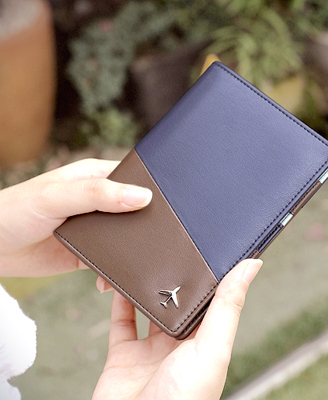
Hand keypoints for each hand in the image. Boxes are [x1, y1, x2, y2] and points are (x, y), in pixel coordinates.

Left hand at [0, 159, 151, 276]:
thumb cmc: (15, 210)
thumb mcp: (57, 196)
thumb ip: (99, 195)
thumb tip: (142, 197)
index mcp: (95, 178)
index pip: (133, 180)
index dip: (151, 191)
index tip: (169, 208)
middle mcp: (99, 202)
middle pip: (134, 211)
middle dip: (146, 226)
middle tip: (160, 242)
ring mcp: (95, 228)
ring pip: (125, 238)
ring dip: (132, 251)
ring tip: (142, 264)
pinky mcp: (87, 253)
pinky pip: (110, 261)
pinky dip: (114, 271)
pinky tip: (110, 281)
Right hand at [92, 258, 262, 399]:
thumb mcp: (213, 347)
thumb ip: (228, 306)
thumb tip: (251, 266)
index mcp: (206, 342)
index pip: (211, 300)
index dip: (211, 275)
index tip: (209, 247)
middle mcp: (180, 345)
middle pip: (177, 302)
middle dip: (175, 278)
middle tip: (171, 247)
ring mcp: (151, 351)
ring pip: (149, 308)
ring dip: (146, 286)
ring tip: (146, 260)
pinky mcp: (123, 356)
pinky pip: (121, 322)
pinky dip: (119, 302)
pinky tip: (121, 283)